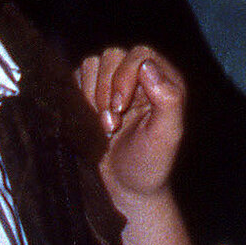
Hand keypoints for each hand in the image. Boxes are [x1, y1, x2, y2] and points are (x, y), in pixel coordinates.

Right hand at [76, 45, 185, 208]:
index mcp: (163, 82)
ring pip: (93, 64)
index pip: (140, 55)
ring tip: (104, 127)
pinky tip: (89, 121)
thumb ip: (168, 99)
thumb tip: (148, 65)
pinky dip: (78, 97)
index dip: (124, 77)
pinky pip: (77, 77)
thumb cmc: (150, 163)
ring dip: (92, 96)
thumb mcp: (167, 134)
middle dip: (106, 91)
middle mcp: (139, 77)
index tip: (120, 109)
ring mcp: (113, 84)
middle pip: (113, 55)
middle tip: (111, 125)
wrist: (123, 189)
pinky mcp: (91, 93)